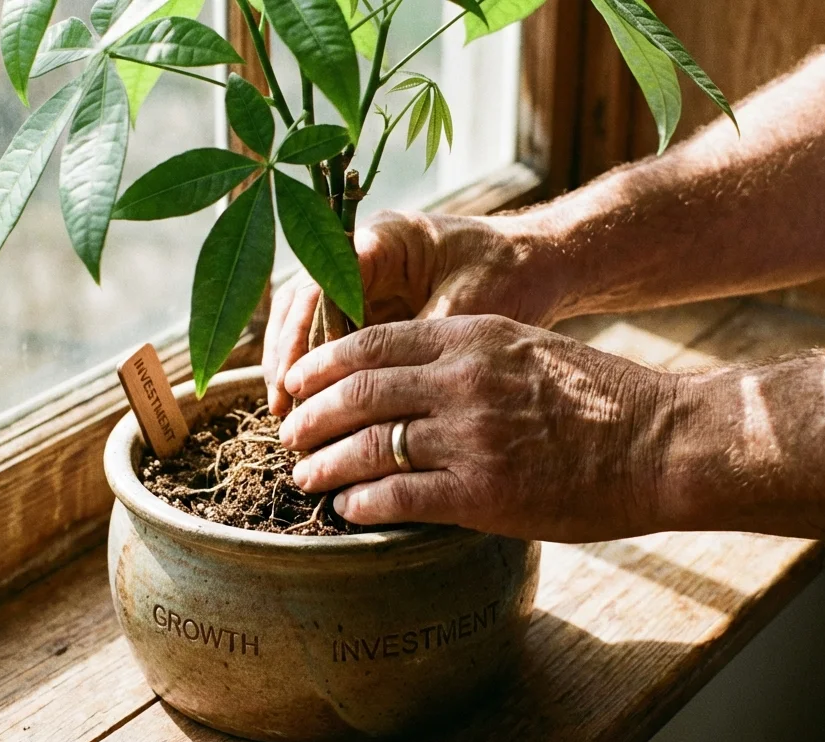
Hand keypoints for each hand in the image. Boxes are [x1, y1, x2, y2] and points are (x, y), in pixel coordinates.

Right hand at [262, 210, 563, 415]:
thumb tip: (373, 393)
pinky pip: (338, 339)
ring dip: (299, 369)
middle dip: (288, 357)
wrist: (541, 265)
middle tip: (282, 409)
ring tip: (291, 418)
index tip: (294, 382)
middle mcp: (364, 255)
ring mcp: (367, 279)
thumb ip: (416, 341)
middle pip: (302, 303)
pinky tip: (320, 413)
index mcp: (383, 240)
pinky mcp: (376, 305)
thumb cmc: (510, 277)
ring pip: (311, 322)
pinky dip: (327, 375)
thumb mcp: (465, 311)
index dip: (301, 336)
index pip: (319, 284)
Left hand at [277, 315, 676, 541]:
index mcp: (471, 336)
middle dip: (309, 417)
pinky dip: (361, 505)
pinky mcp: (484, 493)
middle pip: (356, 394)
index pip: (370, 342)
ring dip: (324, 466)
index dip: (320, 365)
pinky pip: (398, 497)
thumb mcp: (526, 347)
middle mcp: (462, 381)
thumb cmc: (600, 397)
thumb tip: (405, 374)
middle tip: (290, 436)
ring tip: (306, 477)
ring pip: (366, 448)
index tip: (295, 384)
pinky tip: (348, 510)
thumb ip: (466, 354)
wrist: (661, 442)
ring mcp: (471, 438)